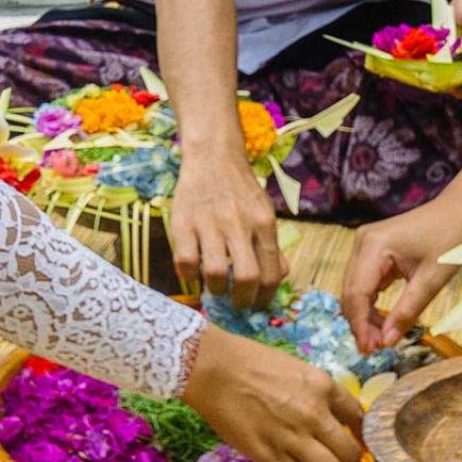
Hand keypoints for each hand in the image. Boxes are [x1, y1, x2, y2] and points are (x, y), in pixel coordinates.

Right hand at [170, 150, 286, 307]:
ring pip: (214, 273)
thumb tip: (278, 277)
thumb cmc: (242, 191)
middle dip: (242, 300)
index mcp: (264, 223)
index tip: (258, 304)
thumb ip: (271, 246)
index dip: (265, 297)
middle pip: (246, 277)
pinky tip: (194, 272)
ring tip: (216, 287)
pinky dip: (189, 275)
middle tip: (237, 303)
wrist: (213, 158)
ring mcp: (210, 223)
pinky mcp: (183, 222)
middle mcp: (239, 224)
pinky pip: (185, 261)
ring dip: (216, 289)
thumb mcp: (265, 213)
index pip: (271, 273)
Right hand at [182, 325, 363, 461]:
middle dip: (347, 460)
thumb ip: (318, 393)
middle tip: (337, 460)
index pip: (359, 418)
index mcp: (325, 387)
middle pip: (349, 453)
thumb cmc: (253, 362)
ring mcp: (292, 436)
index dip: (359, 432)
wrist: (215, 368)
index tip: (354, 438)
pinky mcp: (268, 454)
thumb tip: (332, 416)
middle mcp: (315, 414)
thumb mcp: (298, 369)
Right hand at [342, 201, 461, 353]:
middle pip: (350, 292)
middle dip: (361, 323)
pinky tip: (382, 321)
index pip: (356, 293)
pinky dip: (371, 303)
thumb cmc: (450, 240)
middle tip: (375, 350)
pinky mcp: (372, 250)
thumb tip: (388, 341)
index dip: (360, 325)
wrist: (459, 212)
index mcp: (374, 246)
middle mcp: (362, 242)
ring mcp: (365, 244)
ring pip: (355, 289)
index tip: (369, 350)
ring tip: (381, 339)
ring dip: (365, 315)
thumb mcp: (431, 281)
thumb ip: (407, 312)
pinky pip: (364, 282)